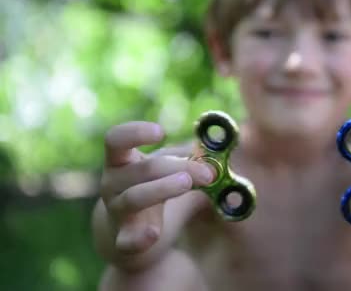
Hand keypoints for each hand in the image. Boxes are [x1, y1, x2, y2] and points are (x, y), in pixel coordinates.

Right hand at [101, 121, 214, 254]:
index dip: (135, 132)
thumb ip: (186, 157)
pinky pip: (127, 240)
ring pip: (135, 198)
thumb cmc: (149, 188)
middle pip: (142, 169)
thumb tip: (215, 147)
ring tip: (187, 183)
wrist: (128, 232)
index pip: (116, 139)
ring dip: (163, 189)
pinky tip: (154, 233)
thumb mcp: (164, 168)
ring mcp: (117, 212)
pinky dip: (139, 237)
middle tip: (207, 172)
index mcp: (121, 161)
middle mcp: (113, 183)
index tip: (161, 132)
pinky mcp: (123, 240)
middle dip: (178, 167)